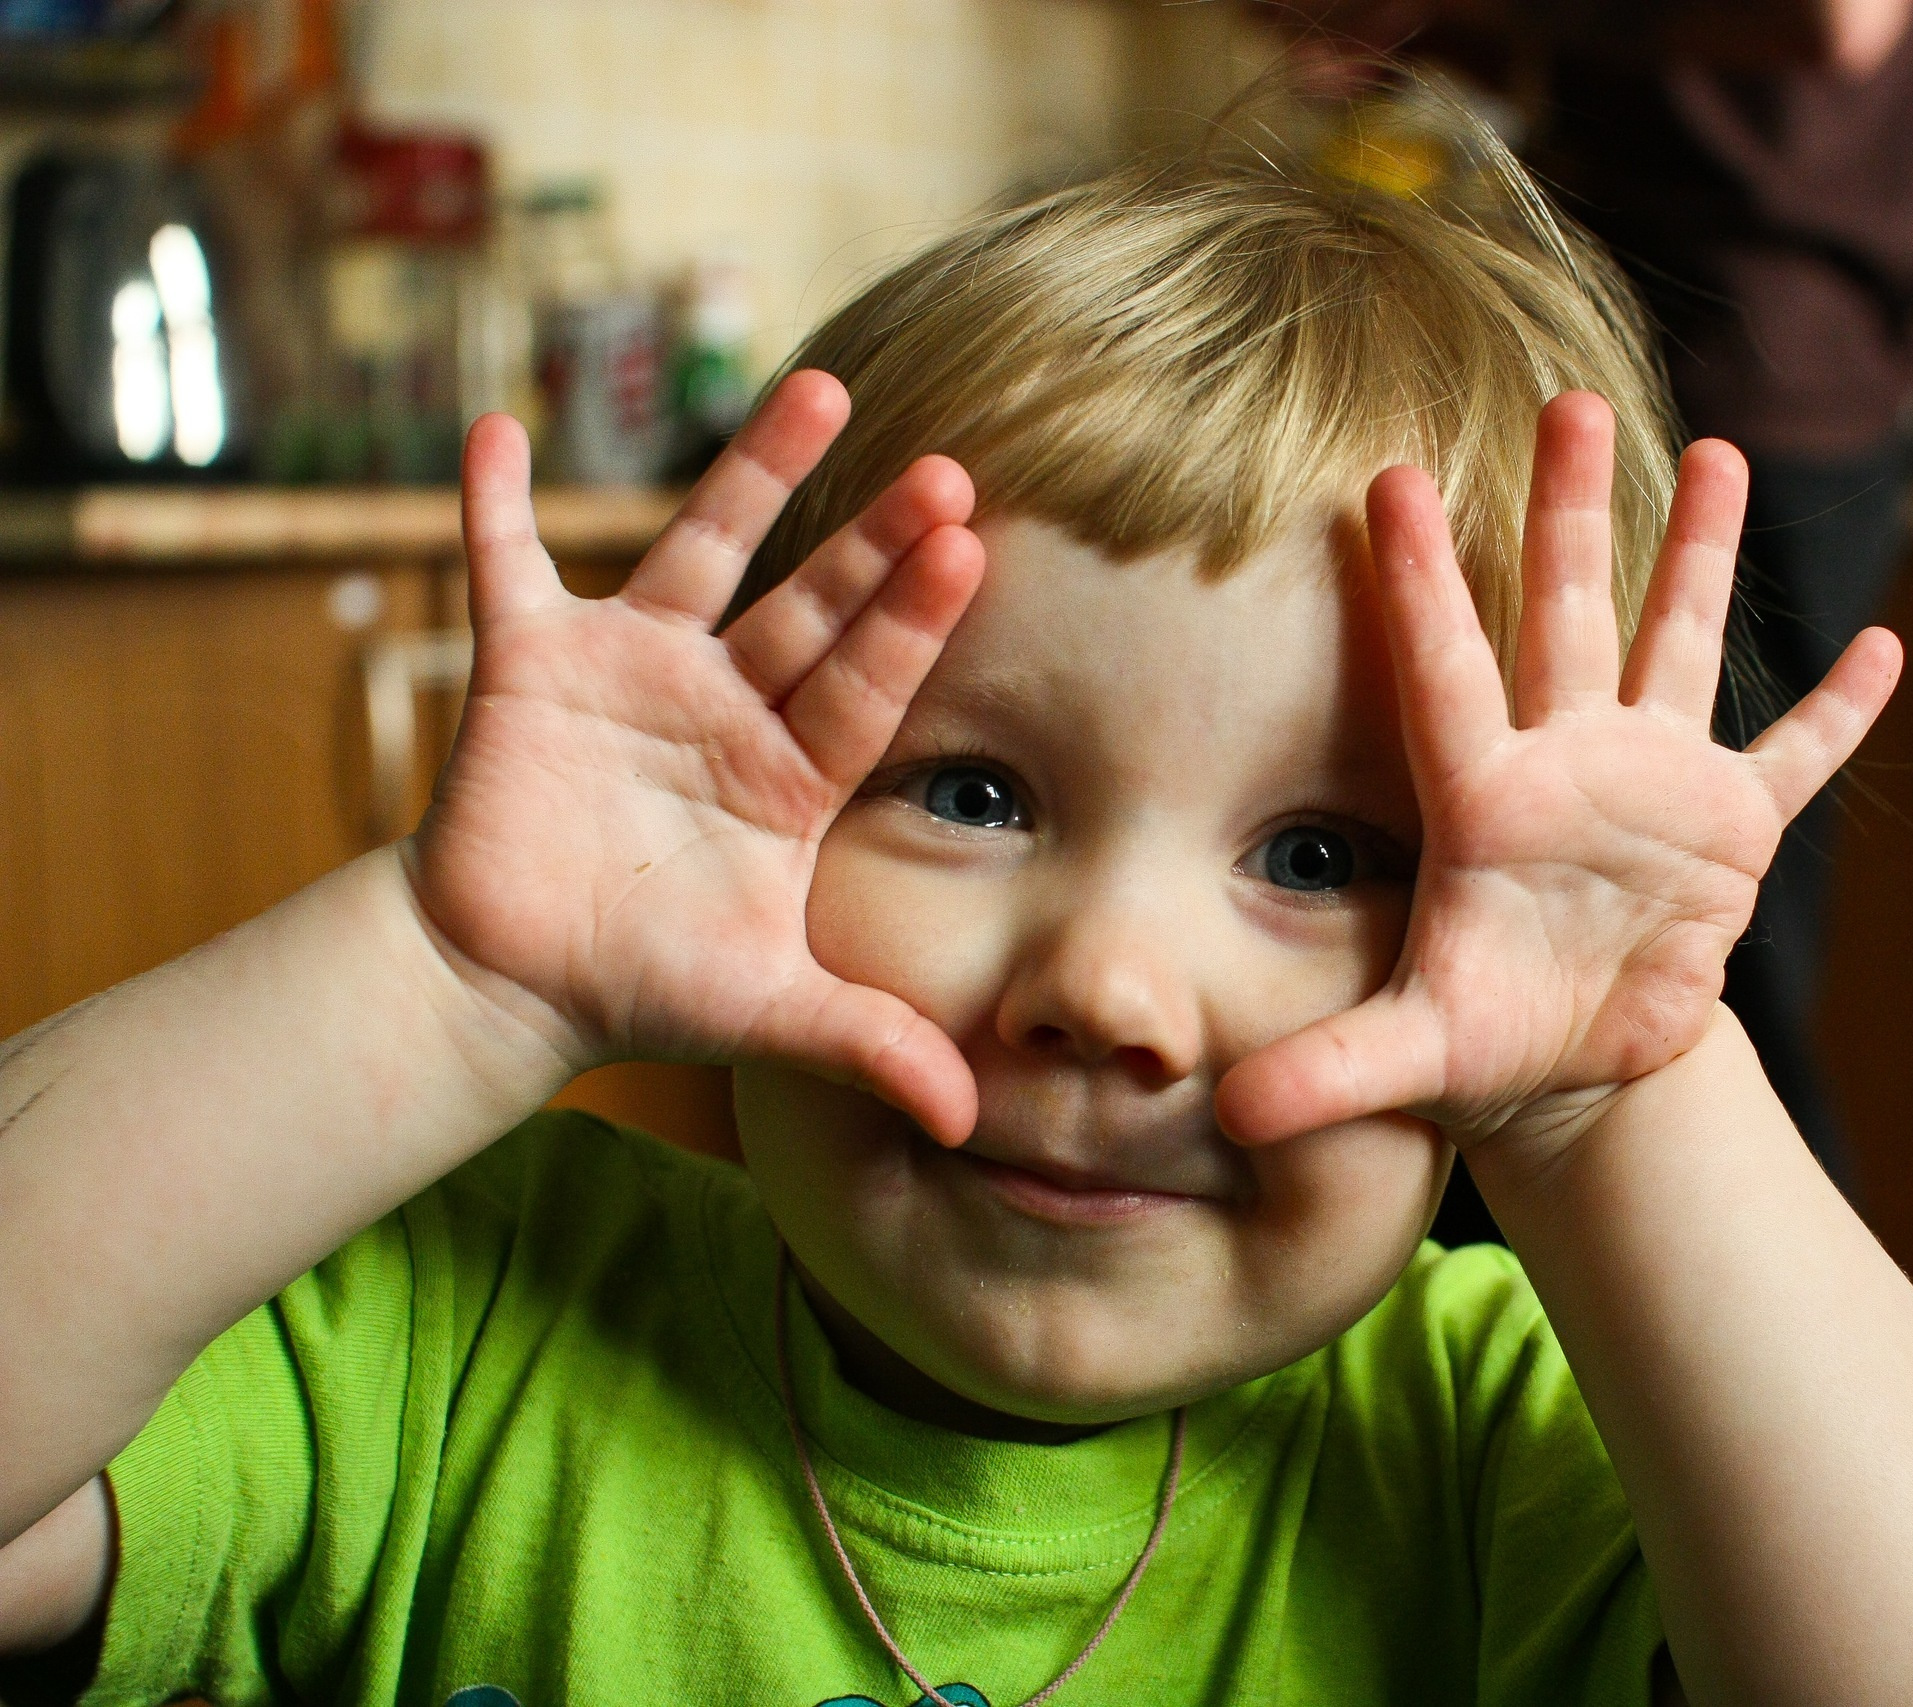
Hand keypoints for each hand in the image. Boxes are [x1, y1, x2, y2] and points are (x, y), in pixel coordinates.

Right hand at [408, 372, 984, 1140]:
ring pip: (704, 550)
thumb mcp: (767, 1011)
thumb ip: (868, 1046)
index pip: (868, 684)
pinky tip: (494, 428)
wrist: (516, 982)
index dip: (914, 623)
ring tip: (820, 389)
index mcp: (792, 772)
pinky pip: (508, 567)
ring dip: (754, 472)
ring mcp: (636, 671)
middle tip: (948, 468)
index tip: (972, 550)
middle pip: (814, 603)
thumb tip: (971, 1123)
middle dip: (874, 540)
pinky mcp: (532, 665)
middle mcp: (729, 702)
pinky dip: (493, 504)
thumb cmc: (645, 984)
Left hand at [1215, 392, 1899, 1160]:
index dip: (1419, 584)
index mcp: (1485, 801)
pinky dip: (1837, 714)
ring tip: (1718, 453)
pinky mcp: (1731, 832)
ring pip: (1675, 646)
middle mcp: (1567, 765)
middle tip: (1565, 402)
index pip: (1443, 673)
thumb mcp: (1413, 1056)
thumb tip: (1231, 1118)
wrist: (1573, 1068)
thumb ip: (1328, 1072)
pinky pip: (1793, 759)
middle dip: (1568, 513)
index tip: (1386, 482)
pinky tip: (1886, 648)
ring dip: (1697, 558)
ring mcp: (1654, 786)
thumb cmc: (1483, 1045)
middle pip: (1565, 614)